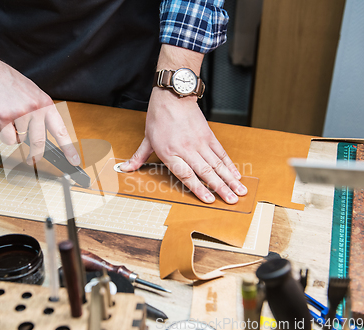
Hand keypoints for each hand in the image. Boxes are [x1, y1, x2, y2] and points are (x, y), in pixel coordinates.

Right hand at [0, 65, 79, 165]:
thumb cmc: (11, 85)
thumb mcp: (34, 96)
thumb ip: (40, 114)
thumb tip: (41, 138)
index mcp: (46, 104)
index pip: (60, 131)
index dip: (68, 148)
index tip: (74, 161)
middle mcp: (36, 109)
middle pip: (39, 142)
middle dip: (36, 154)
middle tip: (32, 160)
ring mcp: (20, 114)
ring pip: (20, 140)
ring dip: (14, 134)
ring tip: (9, 117)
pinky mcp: (4, 118)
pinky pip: (7, 138)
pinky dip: (3, 134)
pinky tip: (1, 119)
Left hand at [120, 87, 246, 203]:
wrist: (173, 95)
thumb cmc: (159, 117)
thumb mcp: (147, 139)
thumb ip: (138, 157)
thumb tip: (124, 168)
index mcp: (169, 152)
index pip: (186, 175)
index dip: (199, 188)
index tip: (210, 200)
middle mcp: (186, 149)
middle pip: (206, 172)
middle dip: (221, 188)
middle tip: (232, 201)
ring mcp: (199, 142)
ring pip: (217, 164)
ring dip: (230, 179)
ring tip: (240, 191)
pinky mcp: (208, 135)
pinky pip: (221, 153)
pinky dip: (230, 164)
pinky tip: (237, 175)